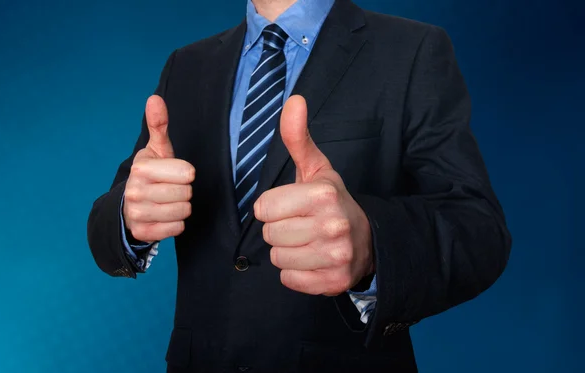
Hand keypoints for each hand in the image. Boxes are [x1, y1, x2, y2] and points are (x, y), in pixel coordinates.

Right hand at [123, 95, 194, 242]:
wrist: (128, 205)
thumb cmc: (151, 175)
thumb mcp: (156, 150)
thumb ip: (159, 125)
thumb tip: (155, 98)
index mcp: (141, 168)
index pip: (187, 174)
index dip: (185, 174)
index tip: (175, 174)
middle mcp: (135, 191)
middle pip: (186, 194)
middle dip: (183, 192)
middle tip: (171, 189)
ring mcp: (137, 213)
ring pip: (183, 212)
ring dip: (181, 209)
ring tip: (168, 202)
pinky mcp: (143, 232)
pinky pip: (176, 229)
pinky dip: (175, 224)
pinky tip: (164, 216)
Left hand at [254, 95, 373, 295]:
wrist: (368, 240)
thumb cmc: (332, 202)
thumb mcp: (317, 169)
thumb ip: (298, 137)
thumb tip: (294, 100)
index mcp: (323, 194)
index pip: (263, 208)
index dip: (273, 207)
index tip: (292, 206)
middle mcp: (332, 225)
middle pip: (269, 234)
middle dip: (280, 230)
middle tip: (302, 225)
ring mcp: (335, 256)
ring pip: (277, 259)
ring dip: (287, 252)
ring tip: (308, 242)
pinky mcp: (334, 282)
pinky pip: (289, 280)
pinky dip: (296, 274)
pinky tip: (313, 261)